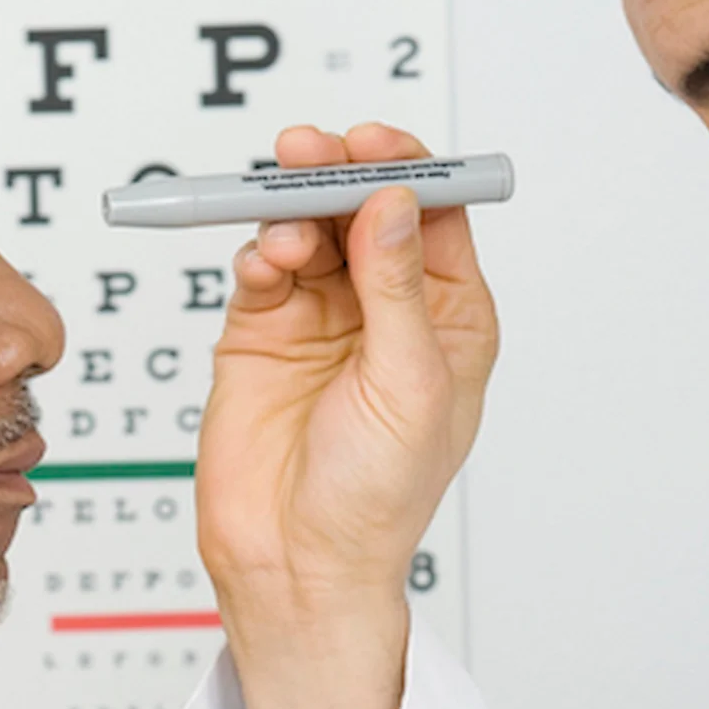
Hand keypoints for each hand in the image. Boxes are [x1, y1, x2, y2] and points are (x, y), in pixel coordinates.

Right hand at [196, 123, 498, 708]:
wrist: (294, 563)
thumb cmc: (375, 497)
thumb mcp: (408, 385)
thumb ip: (397, 288)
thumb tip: (394, 201)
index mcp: (448, 317)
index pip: (433, 215)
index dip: (406, 169)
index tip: (372, 146)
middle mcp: (386, 307)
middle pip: (364, 207)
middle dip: (337, 173)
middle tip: (307, 152)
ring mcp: (323, 314)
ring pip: (310, 226)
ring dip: (294, 212)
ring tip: (285, 232)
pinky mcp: (263, 329)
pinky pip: (263, 265)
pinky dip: (260, 251)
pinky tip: (265, 264)